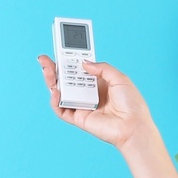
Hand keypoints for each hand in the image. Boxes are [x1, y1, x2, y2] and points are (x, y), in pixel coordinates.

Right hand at [37, 56, 154, 149]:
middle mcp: (89, 93)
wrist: (133, 126)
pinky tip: (55, 91)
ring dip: (51, 81)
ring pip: (61, 92)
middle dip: (54, 69)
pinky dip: (55, 101)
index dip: (70, 61)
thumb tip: (83, 63)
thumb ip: (102, 68)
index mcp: (99, 83)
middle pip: (67, 80)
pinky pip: (61, 110)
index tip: (60, 51)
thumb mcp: (120, 78)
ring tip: (47, 71)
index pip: (79, 69)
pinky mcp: (78, 118)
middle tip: (45, 60)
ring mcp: (82, 105)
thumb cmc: (132, 105)